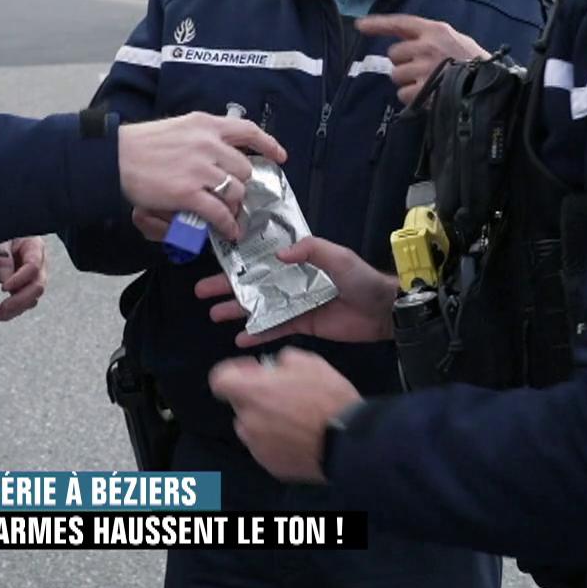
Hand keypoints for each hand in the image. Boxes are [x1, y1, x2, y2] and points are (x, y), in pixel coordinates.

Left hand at [0, 235, 47, 321]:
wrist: (4, 231)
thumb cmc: (3, 231)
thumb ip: (2, 255)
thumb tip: (4, 278)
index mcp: (35, 246)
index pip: (34, 267)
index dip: (19, 280)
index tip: (3, 287)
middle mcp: (39, 262)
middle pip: (38, 286)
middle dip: (19, 301)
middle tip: (0, 308)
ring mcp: (35, 276)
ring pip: (33, 298)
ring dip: (15, 309)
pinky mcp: (26, 285)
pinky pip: (25, 301)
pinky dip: (13, 310)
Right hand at [118, 113, 285, 239]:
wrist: (115, 157)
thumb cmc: (140, 144)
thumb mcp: (178, 129)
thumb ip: (201, 139)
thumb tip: (220, 158)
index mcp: (205, 124)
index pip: (247, 130)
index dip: (268, 144)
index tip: (280, 156)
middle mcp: (208, 144)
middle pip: (244, 169)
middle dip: (241, 186)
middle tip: (234, 197)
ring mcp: (200, 169)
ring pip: (235, 191)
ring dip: (234, 206)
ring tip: (229, 216)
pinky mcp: (189, 193)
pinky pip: (219, 213)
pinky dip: (227, 225)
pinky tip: (228, 231)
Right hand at [193, 237, 396, 345]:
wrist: (383, 310)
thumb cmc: (363, 278)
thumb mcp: (338, 256)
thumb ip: (310, 250)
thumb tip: (279, 254)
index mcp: (300, 260)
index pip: (264, 257)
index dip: (241, 259)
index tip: (218, 260)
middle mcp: (293, 280)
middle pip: (254, 282)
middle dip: (228, 286)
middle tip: (202, 291)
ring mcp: (296, 303)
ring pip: (259, 306)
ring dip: (237, 310)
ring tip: (214, 314)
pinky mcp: (303, 324)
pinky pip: (275, 328)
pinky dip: (258, 333)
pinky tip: (240, 338)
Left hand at [208, 349, 360, 483]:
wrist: (347, 442)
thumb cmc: (327, 399)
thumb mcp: (309, 362)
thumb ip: (281, 360)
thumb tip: (272, 368)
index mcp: (252, 392)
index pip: (219, 380)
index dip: (234, 372)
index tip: (253, 371)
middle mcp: (248, 421)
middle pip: (240, 404)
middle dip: (256, 397)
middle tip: (284, 395)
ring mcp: (257, 447)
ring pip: (252, 427)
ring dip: (265, 420)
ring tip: (294, 419)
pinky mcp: (270, 466)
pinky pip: (266, 448)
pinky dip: (276, 441)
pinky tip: (299, 437)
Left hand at [356, 14, 488, 106]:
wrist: (490, 84)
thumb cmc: (473, 62)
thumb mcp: (454, 39)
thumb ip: (429, 38)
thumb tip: (402, 43)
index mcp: (435, 30)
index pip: (400, 23)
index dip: (378, 24)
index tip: (360, 26)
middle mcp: (427, 46)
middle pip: (393, 54)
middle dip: (403, 63)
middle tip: (422, 69)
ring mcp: (425, 68)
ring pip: (395, 75)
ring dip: (407, 81)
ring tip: (428, 83)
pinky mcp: (425, 90)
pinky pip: (403, 94)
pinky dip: (412, 97)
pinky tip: (428, 95)